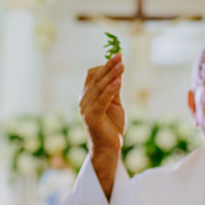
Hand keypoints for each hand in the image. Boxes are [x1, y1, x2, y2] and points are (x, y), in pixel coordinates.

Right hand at [79, 55, 124, 196]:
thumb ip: (114, 90)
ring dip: (111, 75)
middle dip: (108, 66)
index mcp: (86, 97)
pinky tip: (119, 81)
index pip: (92, 75)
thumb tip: (118, 72)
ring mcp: (86, 109)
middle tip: (119, 55)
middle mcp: (83, 101)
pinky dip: (110, 90)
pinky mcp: (92, 117)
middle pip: (95, 78)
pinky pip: (102, 100)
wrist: (108, 149)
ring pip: (99, 87)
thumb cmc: (111, 127)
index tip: (117, 57)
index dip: (104, 65)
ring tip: (121, 64)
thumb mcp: (114, 104)